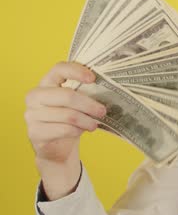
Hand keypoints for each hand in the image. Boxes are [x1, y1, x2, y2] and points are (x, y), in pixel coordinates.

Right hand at [24, 61, 105, 198]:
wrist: (55, 146)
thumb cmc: (68, 118)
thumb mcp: (75, 103)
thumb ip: (84, 92)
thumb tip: (108, 89)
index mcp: (46, 82)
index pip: (59, 69)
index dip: (76, 71)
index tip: (93, 78)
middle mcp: (35, 96)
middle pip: (67, 96)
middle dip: (89, 104)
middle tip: (102, 111)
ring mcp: (32, 114)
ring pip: (68, 115)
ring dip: (86, 121)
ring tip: (94, 124)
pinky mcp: (35, 132)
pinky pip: (63, 130)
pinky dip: (77, 131)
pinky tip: (81, 131)